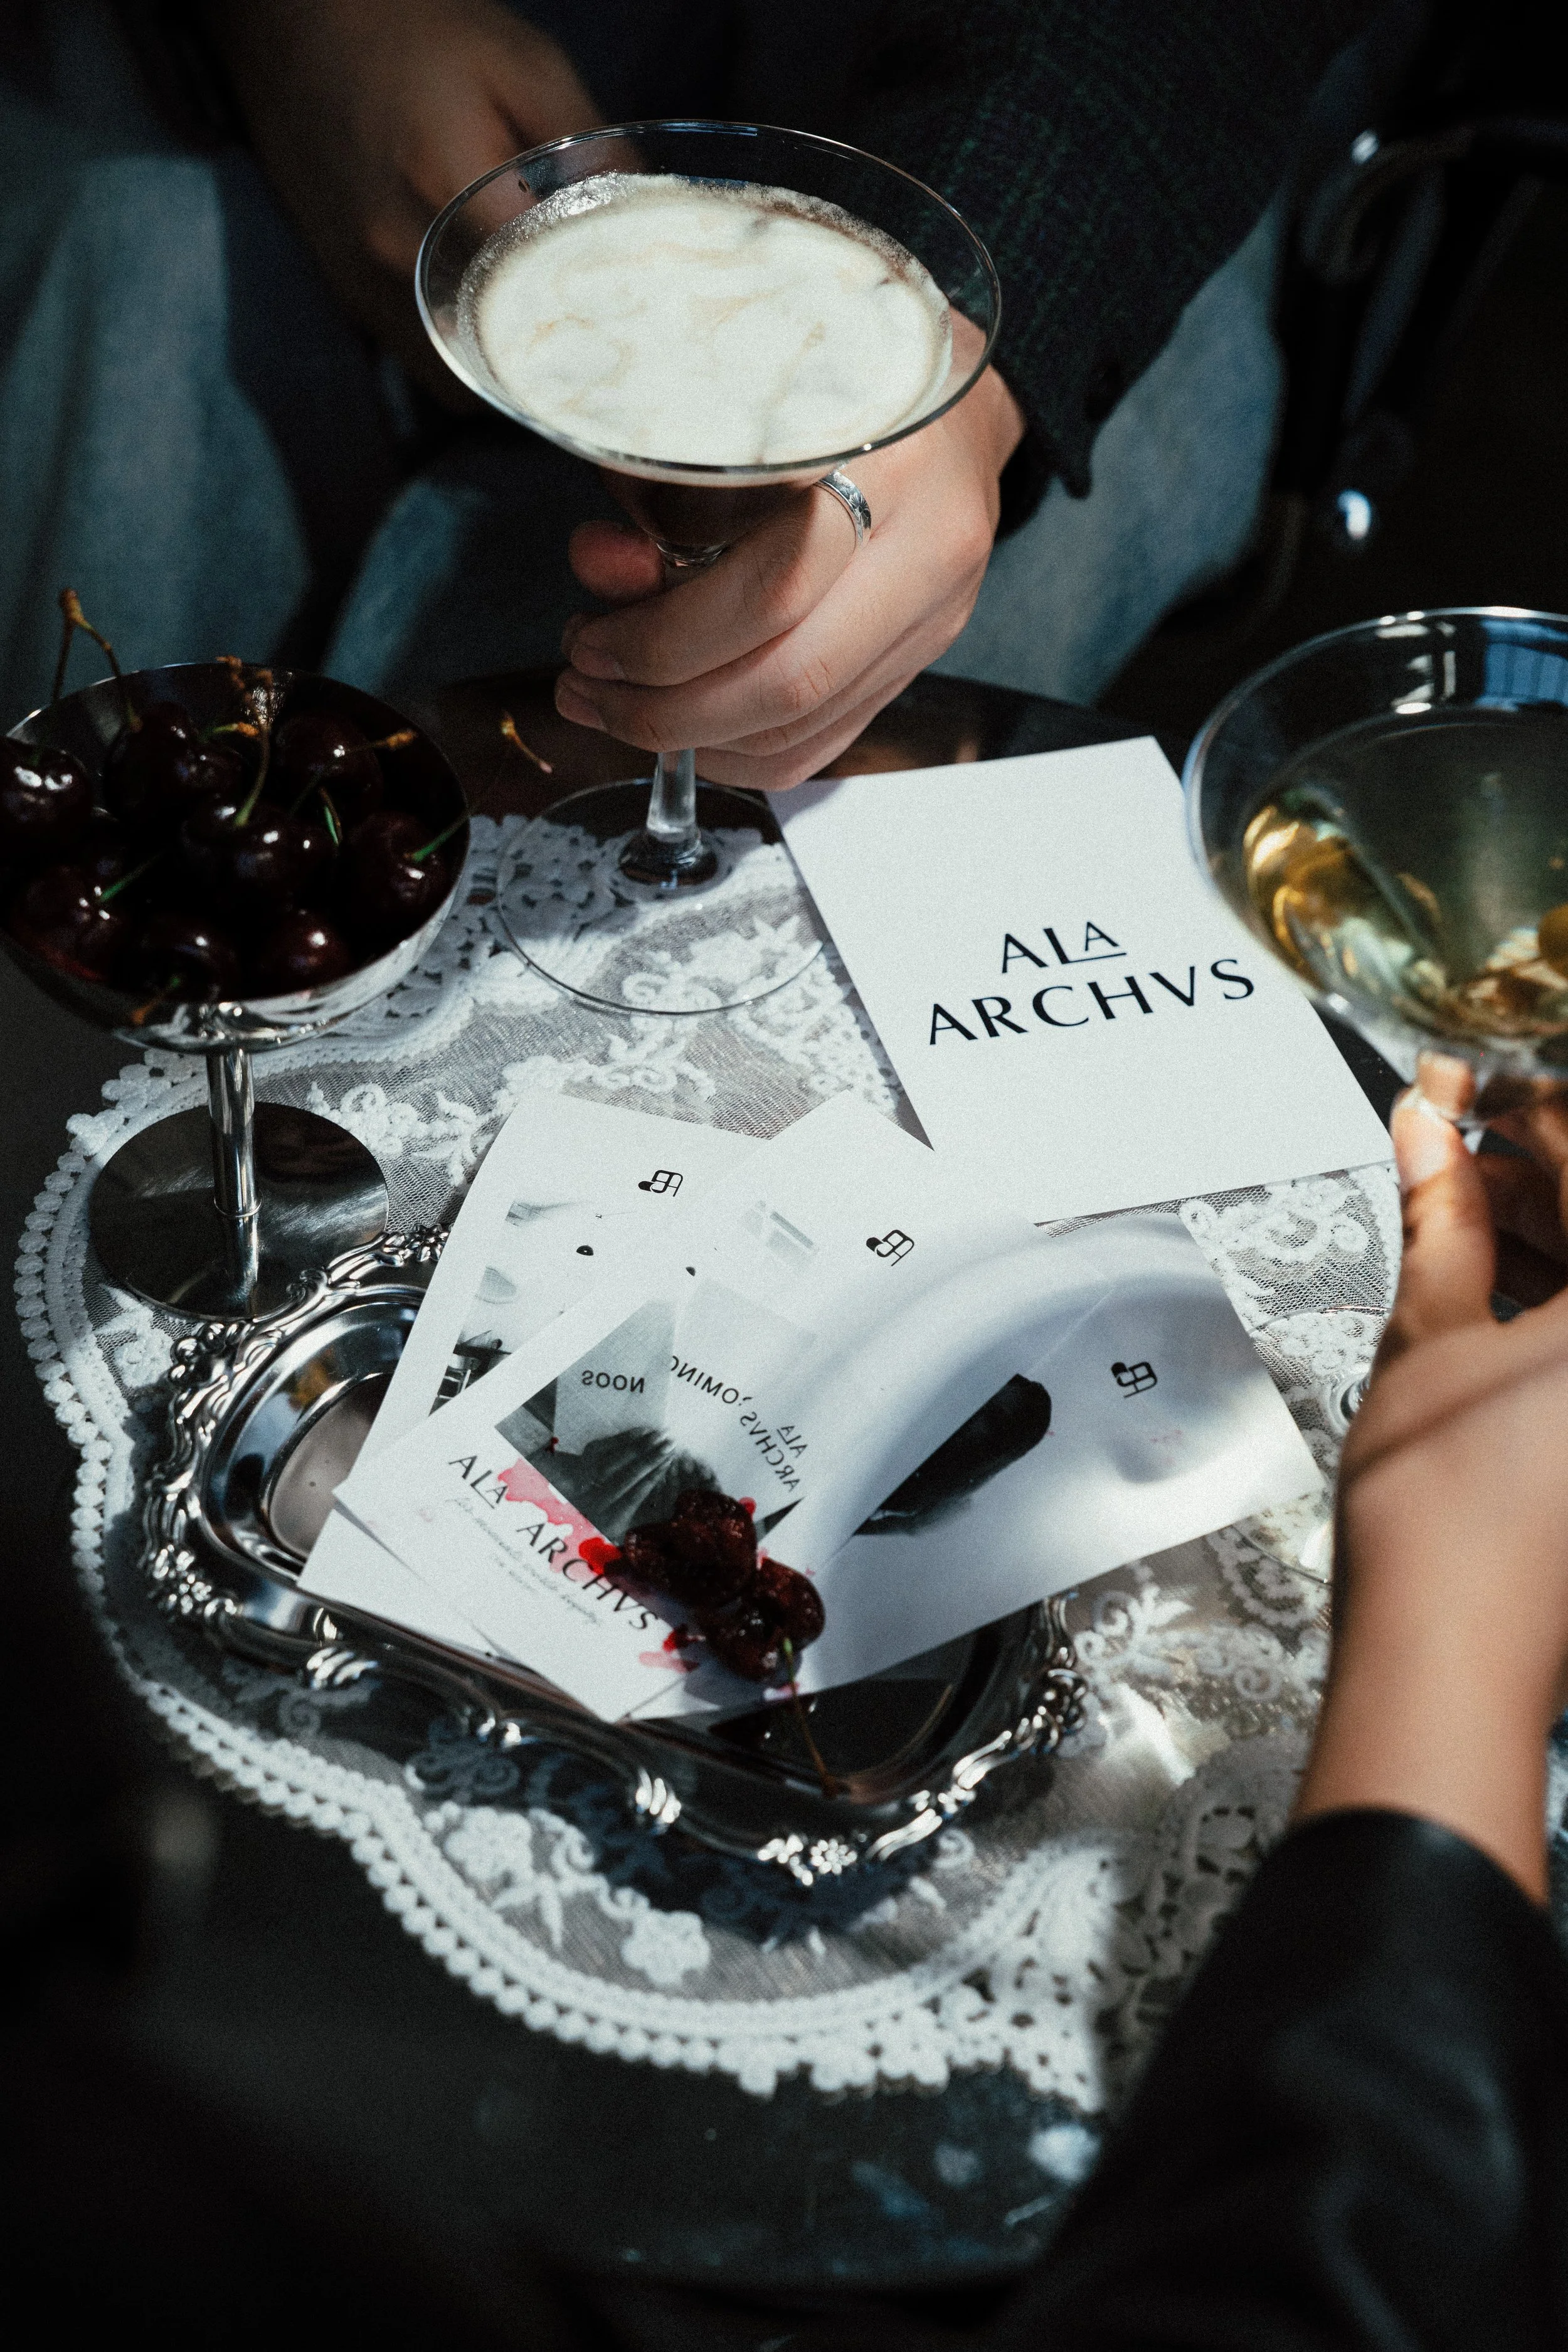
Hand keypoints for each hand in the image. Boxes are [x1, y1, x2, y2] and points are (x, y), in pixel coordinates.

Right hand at [208, 0, 600, 397]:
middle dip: (559, 364)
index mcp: (450, 186)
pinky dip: (468, 361)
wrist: (295, 24)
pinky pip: (425, 366)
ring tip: (553, 342)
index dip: (599, 322)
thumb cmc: (411, 29)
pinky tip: (497, 328)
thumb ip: (585, 141)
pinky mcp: (349, 296)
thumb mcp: (521, 61)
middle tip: (608, 348)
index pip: (546, 296)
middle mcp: (403, 256)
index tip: (636, 329)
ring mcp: (369, 285)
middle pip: (505, 359)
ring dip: (509, 372)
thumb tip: (642, 213)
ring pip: (463, 380)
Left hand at [554, 321, 1027, 790]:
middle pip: (790, 679)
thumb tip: (600, 570)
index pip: (773, 590)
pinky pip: (818, 744)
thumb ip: (663, 496)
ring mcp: (931, 620)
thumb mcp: (732, 415)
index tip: (589, 641)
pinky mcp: (916, 662)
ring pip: (801, 727)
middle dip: (664, 707)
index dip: (664, 640)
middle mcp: (927, 555)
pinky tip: (681, 728)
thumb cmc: (828, 395)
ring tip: (611, 703)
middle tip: (587, 688)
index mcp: (890, 467)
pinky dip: (736, 752)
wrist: (949, 410)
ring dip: (689, 737)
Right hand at [1296, 1072, 1567, 1899]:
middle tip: (1450, 1150)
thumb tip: (1429, 1128)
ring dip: (1552, 1231)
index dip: (1521, 1107)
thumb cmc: (1442, 1522)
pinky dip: (1564, 1297)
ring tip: (1462, 1217)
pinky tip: (1500, 1282)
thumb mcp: (1428, 1337)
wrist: (1454, 1658)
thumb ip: (1443, 1218)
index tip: (1463, 1096)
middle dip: (1536, 1169)